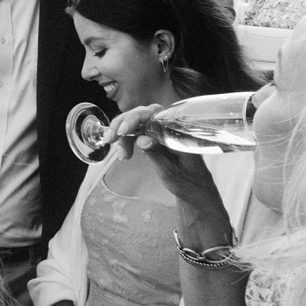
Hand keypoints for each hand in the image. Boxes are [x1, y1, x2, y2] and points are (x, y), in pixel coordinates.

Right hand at [103, 105, 219, 202]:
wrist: (195, 191)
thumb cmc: (187, 182)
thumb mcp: (170, 171)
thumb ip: (156, 154)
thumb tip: (141, 139)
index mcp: (177, 131)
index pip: (154, 114)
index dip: (135, 118)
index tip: (122, 131)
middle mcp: (169, 126)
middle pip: (141, 114)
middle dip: (122, 124)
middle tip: (110, 139)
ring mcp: (161, 131)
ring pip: (136, 123)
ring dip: (122, 135)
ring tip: (120, 155)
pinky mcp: (155, 137)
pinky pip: (137, 132)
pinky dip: (126, 140)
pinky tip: (124, 153)